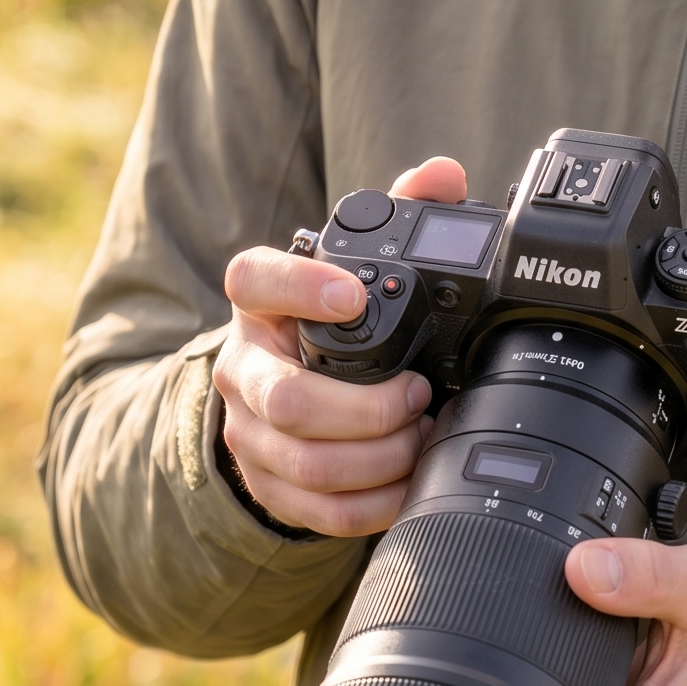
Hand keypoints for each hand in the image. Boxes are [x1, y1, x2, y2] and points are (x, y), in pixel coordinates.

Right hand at [214, 157, 466, 536]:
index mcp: (259, 303)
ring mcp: (250, 432)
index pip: (254, 281)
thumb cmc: (325, 321)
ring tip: (423, 435)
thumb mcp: (352, 264)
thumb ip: (399, 211)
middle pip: (290, 402)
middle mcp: (243, 368)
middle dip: (371, 408)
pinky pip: (319, 510)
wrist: (278, 388)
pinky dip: (375, 501)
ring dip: (381, 456)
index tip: (353, 297)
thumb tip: (443, 175)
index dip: (300, 289)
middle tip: (420, 393)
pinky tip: (408, 478)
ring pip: (308, 463)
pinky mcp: (268, 485)